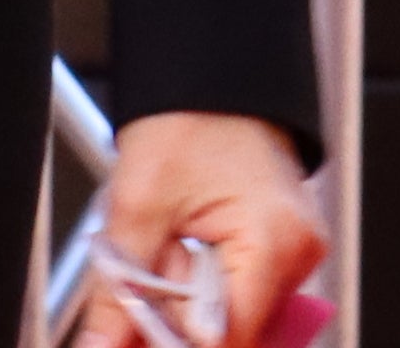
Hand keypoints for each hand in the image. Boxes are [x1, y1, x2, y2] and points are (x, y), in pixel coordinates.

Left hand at [73, 109, 322, 346]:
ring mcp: (295, 256)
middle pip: (232, 335)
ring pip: (232, 320)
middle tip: (144, 283)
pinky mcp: (283, 253)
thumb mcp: (137, 203)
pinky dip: (204, 291)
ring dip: (189, 306)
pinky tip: (186, 255)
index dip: (174, 344)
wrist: (211, 78)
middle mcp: (298, 255)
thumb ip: (119, 289)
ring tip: (170, 251)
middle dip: (177, 322)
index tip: (133, 334)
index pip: (226, 339)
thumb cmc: (188, 116)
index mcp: (273, 241)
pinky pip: (240, 297)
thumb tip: (101, 345)